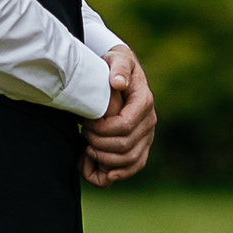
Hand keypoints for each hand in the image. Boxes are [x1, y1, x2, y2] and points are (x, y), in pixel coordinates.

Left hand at [81, 44, 155, 186]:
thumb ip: (118, 68)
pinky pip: (135, 166)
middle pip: (125, 145)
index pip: (125, 125)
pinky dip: (118, 174)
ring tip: (86, 148)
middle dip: (99, 143)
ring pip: (130, 160)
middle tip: (83, 133)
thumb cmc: (115, 66)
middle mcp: (149, 121)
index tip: (86, 123)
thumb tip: (118, 83)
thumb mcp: (116, 59)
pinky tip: (99, 172)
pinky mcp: (142, 146)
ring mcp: (147, 136)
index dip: (102, 130)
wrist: (120, 74)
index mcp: (144, 102)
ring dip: (105, 159)